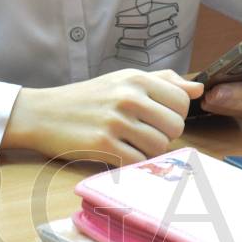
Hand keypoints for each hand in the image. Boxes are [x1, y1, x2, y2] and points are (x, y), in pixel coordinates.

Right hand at [2, 68, 202, 163]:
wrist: (43, 112)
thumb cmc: (88, 97)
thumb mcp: (124, 79)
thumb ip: (164, 81)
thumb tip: (198, 87)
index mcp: (137, 79)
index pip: (183, 101)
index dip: (175, 114)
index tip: (159, 118)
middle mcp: (129, 97)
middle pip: (175, 127)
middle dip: (164, 135)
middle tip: (143, 133)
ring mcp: (116, 122)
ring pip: (159, 146)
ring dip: (149, 151)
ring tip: (130, 143)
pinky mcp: (102, 145)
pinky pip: (137, 162)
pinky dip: (133, 163)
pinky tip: (119, 153)